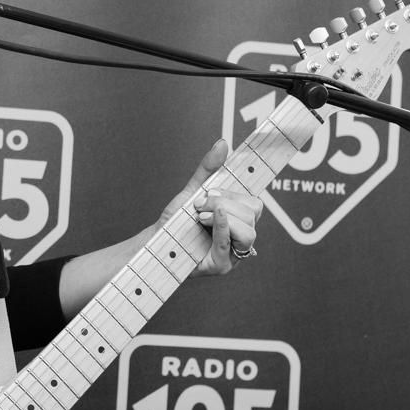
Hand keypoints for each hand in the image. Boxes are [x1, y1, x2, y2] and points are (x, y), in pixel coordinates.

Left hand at [160, 139, 261, 275]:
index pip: (255, 203)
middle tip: (200, 204)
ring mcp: (234, 254)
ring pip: (248, 229)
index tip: (228, 182)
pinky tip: (207, 219)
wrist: (155, 243)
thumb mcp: (191, 191)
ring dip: (222, 216)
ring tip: (200, 217)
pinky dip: (221, 227)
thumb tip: (223, 143)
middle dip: (224, 201)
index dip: (243, 191)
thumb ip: (208, 169)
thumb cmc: (175, 221)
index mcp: (238, 219)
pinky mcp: (222, 266)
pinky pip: (230, 243)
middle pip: (253, 212)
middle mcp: (240, 237)